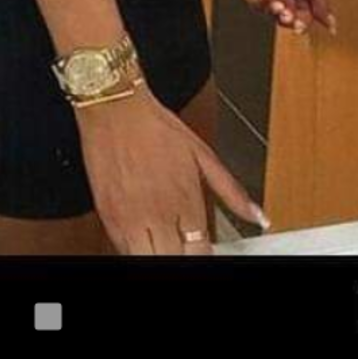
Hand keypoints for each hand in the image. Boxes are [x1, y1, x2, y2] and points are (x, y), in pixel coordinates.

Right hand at [76, 81, 266, 255]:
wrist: (115, 106)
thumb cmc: (156, 126)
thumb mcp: (202, 154)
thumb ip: (232, 191)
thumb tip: (259, 216)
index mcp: (186, 202)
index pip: (201, 253)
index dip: (206, 254)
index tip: (206, 248)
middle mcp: (158, 216)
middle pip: (173, 260)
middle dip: (182, 255)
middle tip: (186, 246)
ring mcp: (130, 219)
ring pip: (145, 259)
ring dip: (158, 254)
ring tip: (166, 242)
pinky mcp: (107, 216)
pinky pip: (122, 249)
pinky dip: (134, 248)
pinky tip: (145, 237)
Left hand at [228, 0, 335, 37]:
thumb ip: (321, 2)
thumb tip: (331, 26)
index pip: (304, 11)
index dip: (303, 21)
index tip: (301, 28)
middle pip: (287, 13)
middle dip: (289, 19)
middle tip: (289, 19)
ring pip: (270, 11)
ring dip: (276, 13)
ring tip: (279, 6)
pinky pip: (254, 2)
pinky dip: (261, 5)